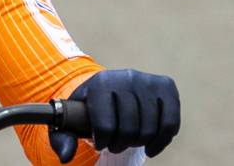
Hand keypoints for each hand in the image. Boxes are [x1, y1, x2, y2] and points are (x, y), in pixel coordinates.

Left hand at [48, 69, 179, 162]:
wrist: (107, 87)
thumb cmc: (88, 108)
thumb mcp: (71, 119)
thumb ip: (62, 137)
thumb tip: (66, 156)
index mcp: (100, 83)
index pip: (105, 124)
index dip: (102, 141)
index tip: (100, 143)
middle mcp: (125, 77)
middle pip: (130, 127)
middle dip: (121, 143)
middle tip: (114, 144)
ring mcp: (147, 80)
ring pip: (150, 127)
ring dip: (139, 142)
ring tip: (129, 141)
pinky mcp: (166, 86)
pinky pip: (171, 122)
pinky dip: (162, 140)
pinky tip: (150, 147)